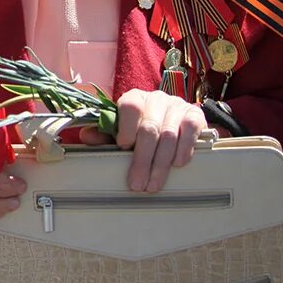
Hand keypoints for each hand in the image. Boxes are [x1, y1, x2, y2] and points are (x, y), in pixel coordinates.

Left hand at [79, 88, 205, 192]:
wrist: (174, 118)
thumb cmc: (141, 126)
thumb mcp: (121, 129)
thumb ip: (104, 134)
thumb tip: (87, 137)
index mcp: (134, 98)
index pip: (130, 107)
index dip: (127, 127)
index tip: (123, 147)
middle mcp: (156, 98)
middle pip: (150, 128)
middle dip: (142, 159)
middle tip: (137, 183)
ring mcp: (177, 106)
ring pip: (169, 135)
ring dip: (160, 164)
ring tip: (153, 184)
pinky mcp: (195, 115)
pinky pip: (190, 132)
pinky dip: (183, 151)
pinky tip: (176, 165)